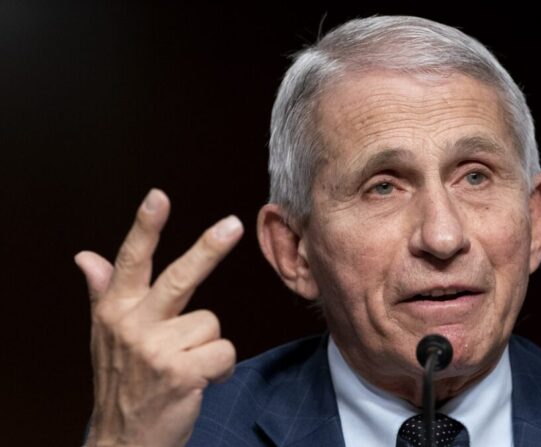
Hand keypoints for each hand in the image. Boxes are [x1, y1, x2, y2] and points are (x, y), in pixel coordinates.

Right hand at [75, 189, 241, 446]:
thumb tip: (86, 256)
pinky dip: (220, 369)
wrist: (124, 440)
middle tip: (233, 224)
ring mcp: (155, 350)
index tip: (158, 196)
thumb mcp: (105, 337)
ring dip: (208, 346)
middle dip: (208, 249)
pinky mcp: (181, 373)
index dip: (145, 227)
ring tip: (187, 366)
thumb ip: (102, 293)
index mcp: (114, 311)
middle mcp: (132, 326)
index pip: (131, 261)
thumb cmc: (122, 382)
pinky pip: (224, 352)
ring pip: (212, 323)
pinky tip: (199, 382)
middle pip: (178, 278)